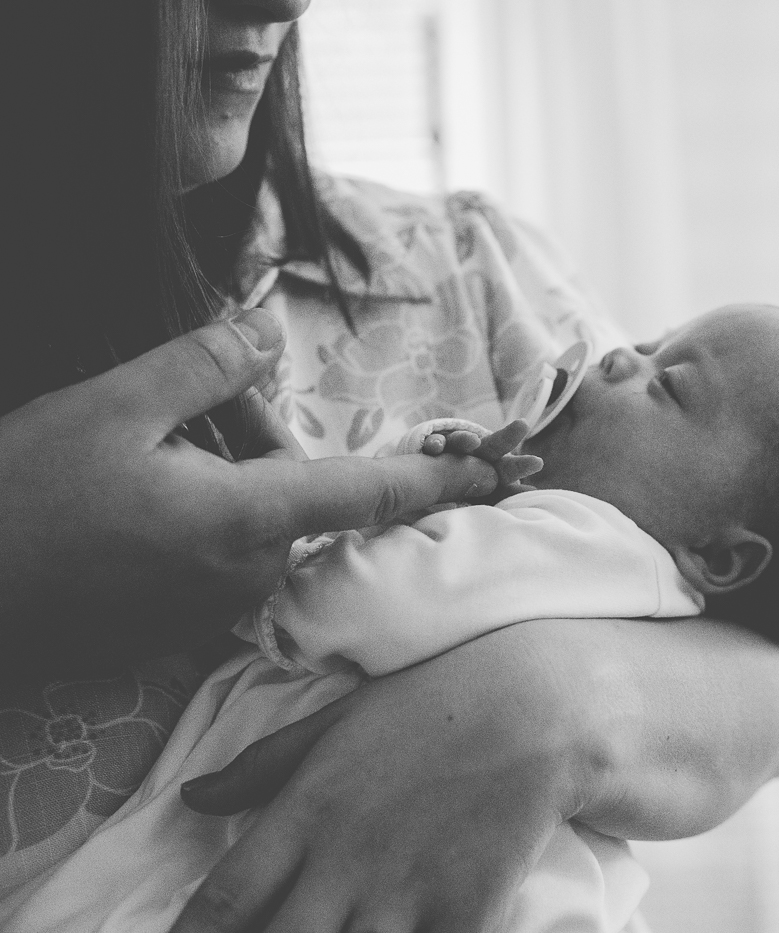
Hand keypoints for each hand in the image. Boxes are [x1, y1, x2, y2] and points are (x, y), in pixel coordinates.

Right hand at [0, 309, 505, 674]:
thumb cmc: (24, 500)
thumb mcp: (111, 408)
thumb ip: (205, 368)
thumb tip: (265, 333)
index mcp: (247, 521)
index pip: (371, 495)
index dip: (442, 479)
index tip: (502, 471)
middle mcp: (248, 574)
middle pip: (304, 496)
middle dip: (266, 446)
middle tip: (184, 416)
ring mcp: (214, 608)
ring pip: (262, 523)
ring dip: (233, 480)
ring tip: (137, 459)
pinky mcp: (181, 625)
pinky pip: (226, 555)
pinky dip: (209, 517)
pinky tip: (137, 497)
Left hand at [172, 618, 778, 931]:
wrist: (542, 704)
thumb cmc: (438, 700)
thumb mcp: (342, 720)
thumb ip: (263, 766)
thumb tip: (194, 797)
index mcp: (299, 818)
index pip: (218, 906)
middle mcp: (336, 868)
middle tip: (290, 930)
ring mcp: (399, 899)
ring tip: (354, 928)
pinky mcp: (460, 917)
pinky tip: (407, 930)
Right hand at [420, 419, 541, 495]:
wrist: (430, 486)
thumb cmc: (462, 497)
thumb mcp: (482, 499)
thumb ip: (498, 491)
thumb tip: (520, 488)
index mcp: (490, 472)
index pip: (507, 468)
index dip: (520, 466)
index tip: (537, 463)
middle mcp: (473, 457)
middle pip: (492, 446)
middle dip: (508, 437)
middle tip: (523, 425)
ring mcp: (452, 452)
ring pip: (461, 442)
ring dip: (467, 440)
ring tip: (471, 442)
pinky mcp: (432, 451)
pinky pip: (434, 445)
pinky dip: (436, 444)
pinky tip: (435, 448)